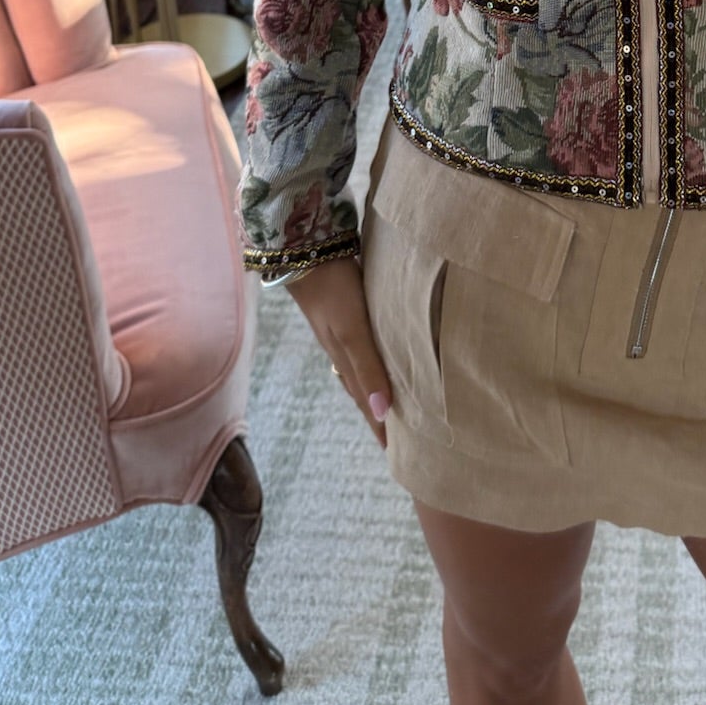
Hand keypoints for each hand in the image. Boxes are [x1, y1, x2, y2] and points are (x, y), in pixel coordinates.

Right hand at [287, 254, 392, 447]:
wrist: (307, 250)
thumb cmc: (333, 290)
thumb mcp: (352, 331)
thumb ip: (368, 367)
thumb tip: (382, 412)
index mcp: (345, 358)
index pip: (367, 402)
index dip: (380, 427)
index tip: (395, 454)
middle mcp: (343, 350)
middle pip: (364, 390)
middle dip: (378, 414)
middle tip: (398, 438)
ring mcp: (343, 331)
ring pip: (363, 370)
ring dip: (376, 389)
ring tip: (390, 405)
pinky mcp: (346, 312)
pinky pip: (364, 348)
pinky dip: (373, 362)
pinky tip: (380, 356)